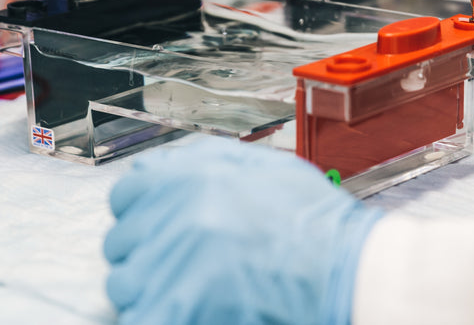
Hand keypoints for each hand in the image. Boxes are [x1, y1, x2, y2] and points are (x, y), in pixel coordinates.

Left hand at [103, 138, 382, 324]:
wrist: (351, 272)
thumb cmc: (314, 224)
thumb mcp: (260, 167)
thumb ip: (201, 163)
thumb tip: (155, 169)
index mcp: (185, 176)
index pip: (127, 194)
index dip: (143, 214)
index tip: (157, 229)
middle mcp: (171, 215)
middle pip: (123, 242)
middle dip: (146, 254)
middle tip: (181, 266)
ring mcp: (172, 264)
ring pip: (125, 285)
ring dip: (148, 291)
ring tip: (187, 292)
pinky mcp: (179, 308)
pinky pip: (141, 315)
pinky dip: (155, 314)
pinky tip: (183, 310)